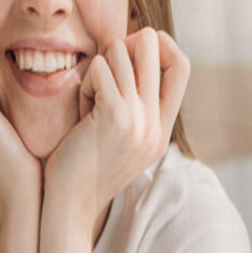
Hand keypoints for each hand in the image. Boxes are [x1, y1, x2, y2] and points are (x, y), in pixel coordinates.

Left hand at [42, 27, 189, 236]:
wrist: (69, 208)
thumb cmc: (83, 170)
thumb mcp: (120, 140)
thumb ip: (132, 108)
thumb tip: (127, 59)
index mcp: (162, 130)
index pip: (182, 65)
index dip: (160, 45)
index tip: (132, 51)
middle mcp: (156, 123)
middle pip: (153, 45)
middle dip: (124, 44)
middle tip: (104, 65)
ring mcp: (139, 119)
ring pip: (121, 51)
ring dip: (98, 68)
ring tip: (87, 98)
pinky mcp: (115, 116)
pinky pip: (100, 68)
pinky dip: (85, 82)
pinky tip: (80, 110)